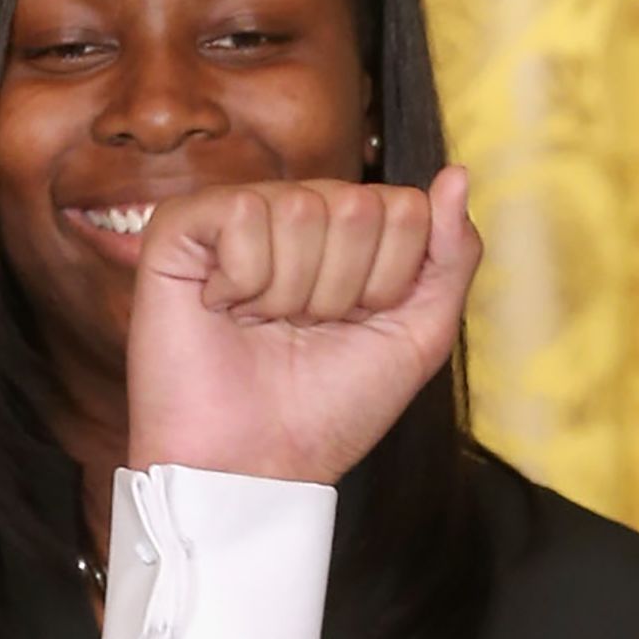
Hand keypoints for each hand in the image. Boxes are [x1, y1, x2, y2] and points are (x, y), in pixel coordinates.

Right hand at [125, 168, 481, 485]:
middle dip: (342, 288)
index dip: (390, 280)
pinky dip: (245, 279)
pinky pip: (246, 212)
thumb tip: (456, 176)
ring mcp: (240, 215)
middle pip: (358, 204)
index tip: (355, 325)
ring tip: (263, 324)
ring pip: (303, 209)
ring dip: (292, 291)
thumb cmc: (332, 407)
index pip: (406, 208)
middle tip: (305, 329)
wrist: (256, 462)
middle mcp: (299, 213)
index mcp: (354, 235)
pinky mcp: (182, 226)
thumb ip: (451, 255)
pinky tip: (223, 307)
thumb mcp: (420, 336)